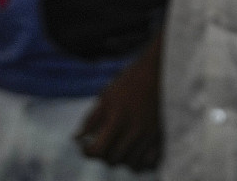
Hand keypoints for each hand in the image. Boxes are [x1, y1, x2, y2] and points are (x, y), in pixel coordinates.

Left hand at [75, 38, 161, 171]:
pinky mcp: (160, 135)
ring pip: (131, 164)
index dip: (87, 151)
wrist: (156, 73)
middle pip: (113, 160)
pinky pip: (149, 162)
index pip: (98, 150)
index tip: (84, 146)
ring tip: (116, 147)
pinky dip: (140, 161)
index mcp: (118, 118)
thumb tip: (76, 139)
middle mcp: (135, 129)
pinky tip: (132, 151)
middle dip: (102, 155)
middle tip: (100, 144)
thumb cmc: (127, 83)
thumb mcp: (105, 96)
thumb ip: (90, 120)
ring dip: (120, 159)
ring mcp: (150, 134)